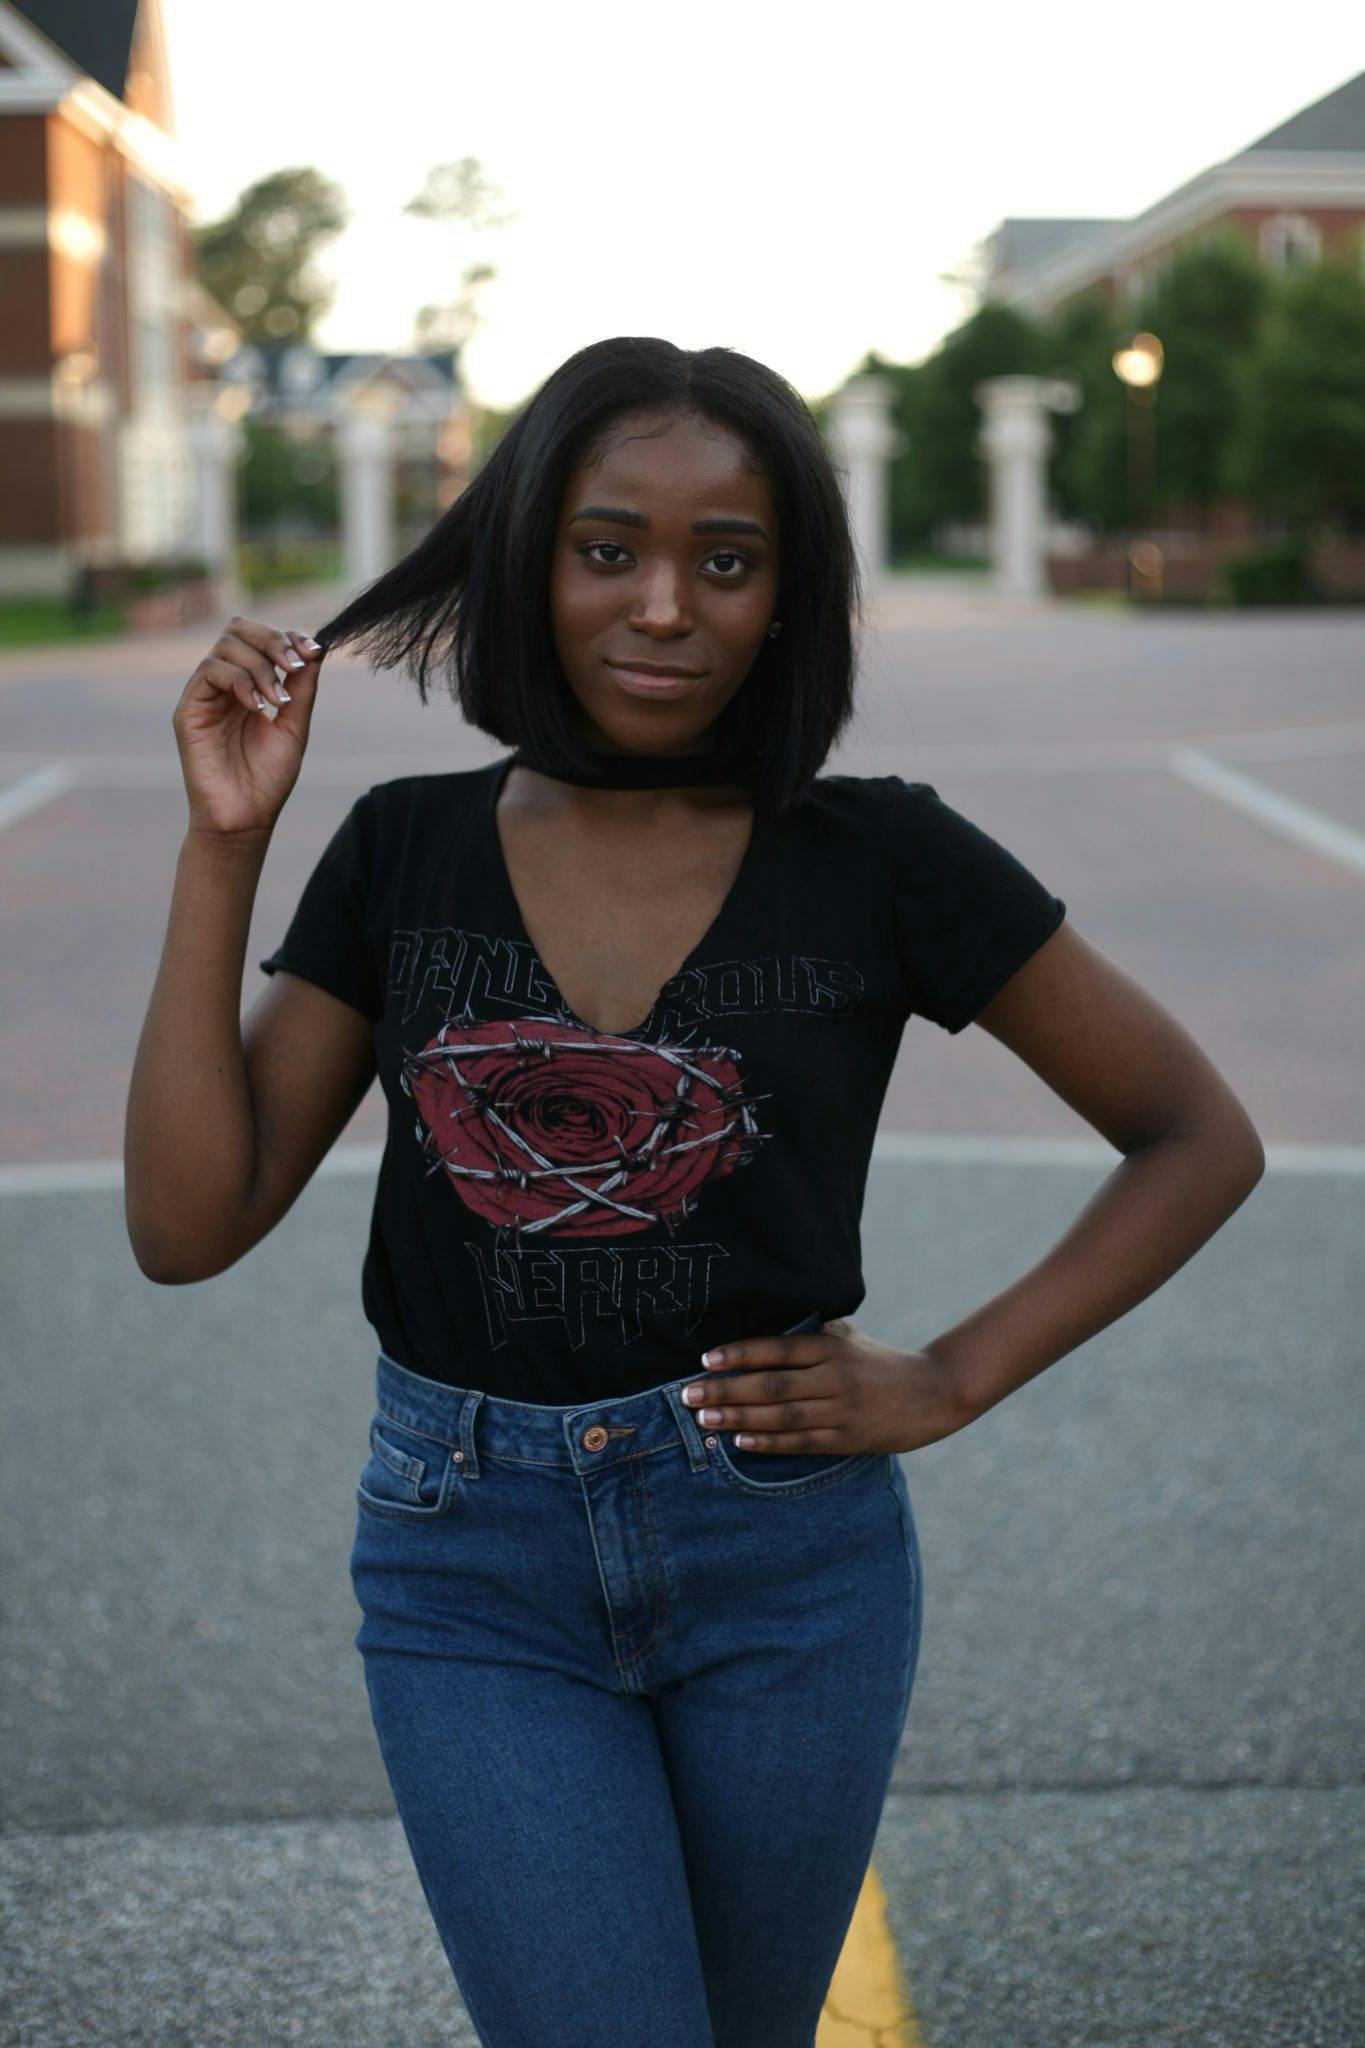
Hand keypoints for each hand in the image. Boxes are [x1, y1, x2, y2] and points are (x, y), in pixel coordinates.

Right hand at [172, 615, 326, 841]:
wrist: (245, 818)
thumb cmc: (267, 778)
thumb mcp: (295, 728)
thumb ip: (302, 689)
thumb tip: (316, 650)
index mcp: (250, 685)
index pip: (262, 639)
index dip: (287, 636)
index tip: (313, 651)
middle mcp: (225, 684)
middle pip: (239, 629)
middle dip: (273, 640)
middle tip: (295, 665)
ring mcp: (205, 695)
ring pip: (226, 646)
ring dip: (261, 666)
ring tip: (278, 701)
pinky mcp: (188, 709)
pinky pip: (210, 671)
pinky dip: (241, 681)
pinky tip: (258, 707)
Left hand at [680, 1317, 977, 1456]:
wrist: (931, 1393)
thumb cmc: (878, 1361)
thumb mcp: (847, 1338)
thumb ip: (808, 1336)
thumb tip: (758, 1339)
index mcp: (830, 1347)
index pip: (776, 1349)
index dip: (739, 1354)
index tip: (706, 1359)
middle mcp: (834, 1377)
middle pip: (771, 1385)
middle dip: (725, 1390)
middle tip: (688, 1394)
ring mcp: (841, 1410)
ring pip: (781, 1416)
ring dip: (739, 1418)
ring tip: (705, 1419)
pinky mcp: (847, 1438)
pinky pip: (801, 1442)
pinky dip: (769, 1443)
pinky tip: (741, 1441)